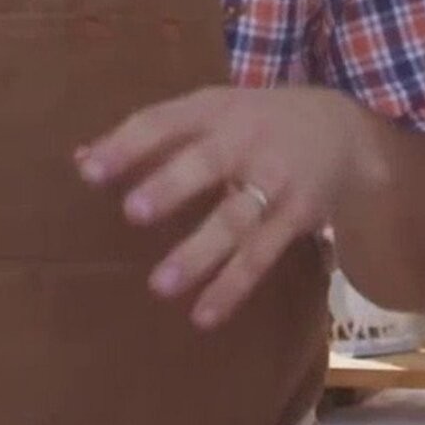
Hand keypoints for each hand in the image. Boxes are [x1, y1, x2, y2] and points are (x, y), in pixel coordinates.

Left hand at [75, 86, 358, 328]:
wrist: (344, 130)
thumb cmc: (256, 123)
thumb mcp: (211, 112)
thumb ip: (151, 136)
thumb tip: (80, 160)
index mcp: (216, 109)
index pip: (166, 121)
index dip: (128, 145)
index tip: (90, 172)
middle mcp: (246, 140)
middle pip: (208, 162)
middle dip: (172, 184)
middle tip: (134, 212)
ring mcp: (275, 179)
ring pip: (236, 218)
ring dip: (200, 252)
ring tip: (161, 285)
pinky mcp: (298, 215)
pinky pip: (263, 254)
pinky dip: (234, 285)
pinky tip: (205, 315)